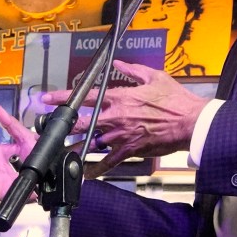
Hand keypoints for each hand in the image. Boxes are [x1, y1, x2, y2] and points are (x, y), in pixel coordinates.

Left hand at [48, 61, 208, 156]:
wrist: (190, 121)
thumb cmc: (175, 99)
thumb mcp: (154, 77)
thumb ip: (132, 71)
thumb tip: (119, 63)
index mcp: (119, 98)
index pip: (85, 96)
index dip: (63, 97)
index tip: (47, 99)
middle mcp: (115, 117)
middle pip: (81, 122)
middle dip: (61, 125)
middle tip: (46, 128)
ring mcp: (120, 136)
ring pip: (90, 144)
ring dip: (73, 148)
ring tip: (57, 151)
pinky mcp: (129, 150)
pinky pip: (108, 163)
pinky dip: (96, 169)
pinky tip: (85, 173)